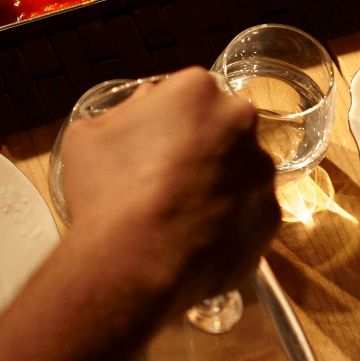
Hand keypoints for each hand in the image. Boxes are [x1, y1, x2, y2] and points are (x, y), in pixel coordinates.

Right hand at [62, 68, 279, 308]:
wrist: (130, 270)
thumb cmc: (106, 196)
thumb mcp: (89, 134)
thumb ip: (125, 111)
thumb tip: (144, 109)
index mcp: (196, 89)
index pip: (186, 92)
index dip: (165, 118)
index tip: (150, 140)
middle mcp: (238, 123)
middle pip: (219, 125)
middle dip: (199, 144)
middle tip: (164, 175)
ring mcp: (260, 173)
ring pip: (238, 168)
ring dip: (215, 183)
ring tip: (177, 213)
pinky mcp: (270, 220)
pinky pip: (248, 211)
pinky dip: (228, 221)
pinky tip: (193, 237)